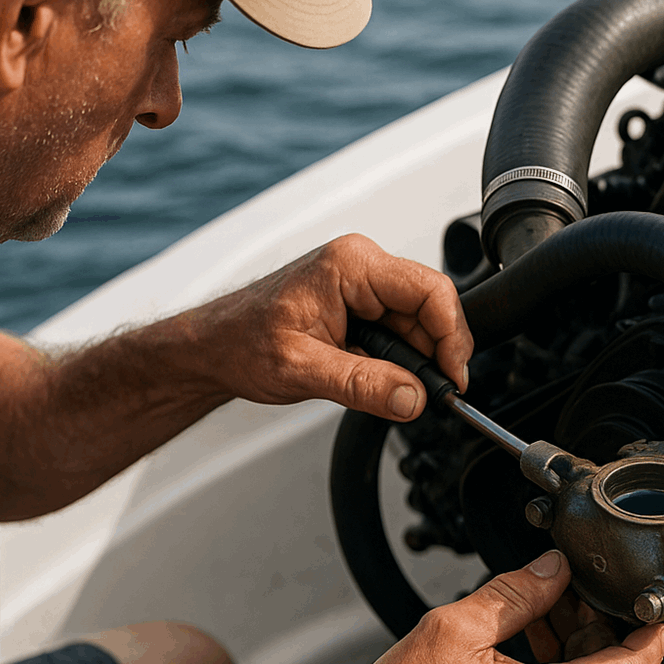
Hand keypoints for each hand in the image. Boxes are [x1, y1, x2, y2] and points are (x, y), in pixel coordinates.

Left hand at [187, 234, 471, 419]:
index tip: (451, 379)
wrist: (212, 347)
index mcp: (350, 264)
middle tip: (428, 397)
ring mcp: (361, 286)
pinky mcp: (358, 306)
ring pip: (416, 324)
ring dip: (413, 362)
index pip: (430, 290)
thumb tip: (413, 398)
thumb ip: (363, 385)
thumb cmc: (240, 343)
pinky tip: (379, 380)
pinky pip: (397, 333)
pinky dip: (397, 362)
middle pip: (429, 308)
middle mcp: (360, 267)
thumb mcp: (302, 370)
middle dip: (433, 355)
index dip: (451, 337)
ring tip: (390, 391)